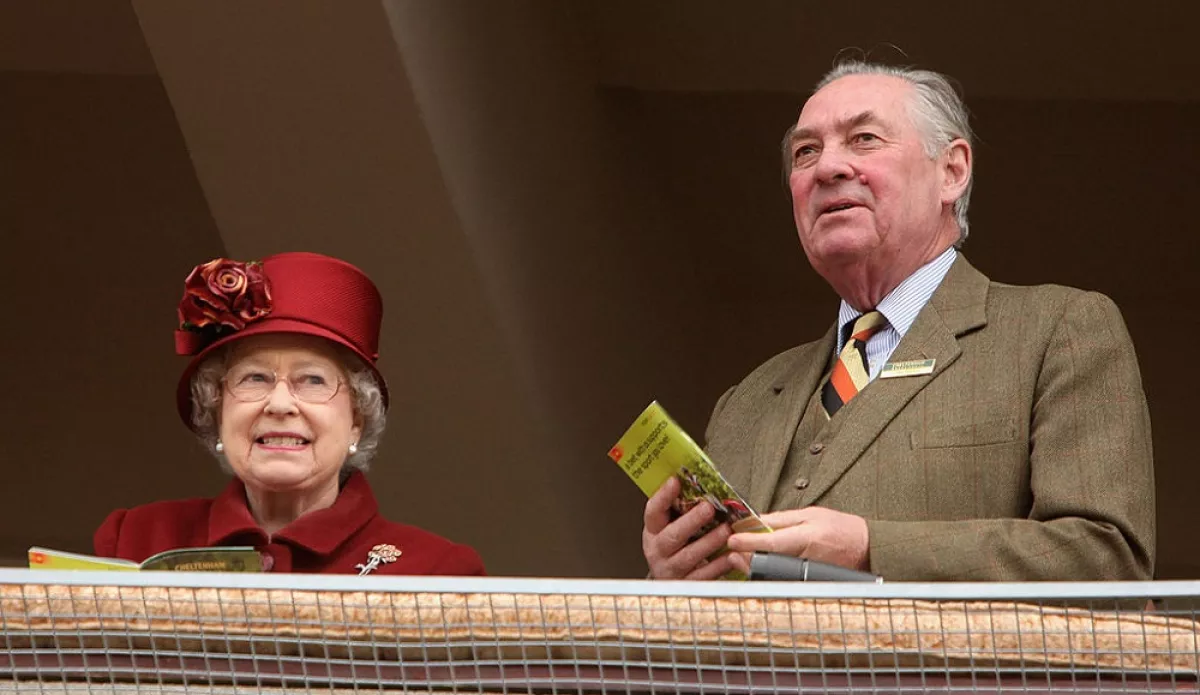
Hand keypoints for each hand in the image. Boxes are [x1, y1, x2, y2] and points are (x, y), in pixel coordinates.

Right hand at [642, 476, 736, 579]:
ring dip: (709, 542)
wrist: (669, 579)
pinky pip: (704, 575)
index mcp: (652, 530)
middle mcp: (658, 550)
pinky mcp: (687, 585)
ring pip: (689, 556)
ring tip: (726, 530)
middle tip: (708, 508)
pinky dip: (719, 566)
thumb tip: (699, 480)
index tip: (675, 481)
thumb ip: (680, 508)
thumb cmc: (675, 545)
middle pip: (672, 536)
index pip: (653, 511)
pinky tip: (732, 556)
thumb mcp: (670, 525)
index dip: (663, 496)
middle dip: (691, 521)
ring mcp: (671, 569)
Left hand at [726, 506, 869, 570]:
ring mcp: (807, 574)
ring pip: (773, 573)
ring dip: (754, 565)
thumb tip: (756, 521)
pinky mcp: (808, 582)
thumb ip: (781, 520)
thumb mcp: (811, 514)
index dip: (749, 541)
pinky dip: (769, 572)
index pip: (772, 542)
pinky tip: (760, 564)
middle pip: (768, 562)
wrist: (867, 549)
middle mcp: (807, 558)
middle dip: (746, 556)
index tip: (733, 539)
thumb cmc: (842, 530)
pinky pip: (783, 579)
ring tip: (742, 556)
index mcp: (807, 537)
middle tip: (733, 549)